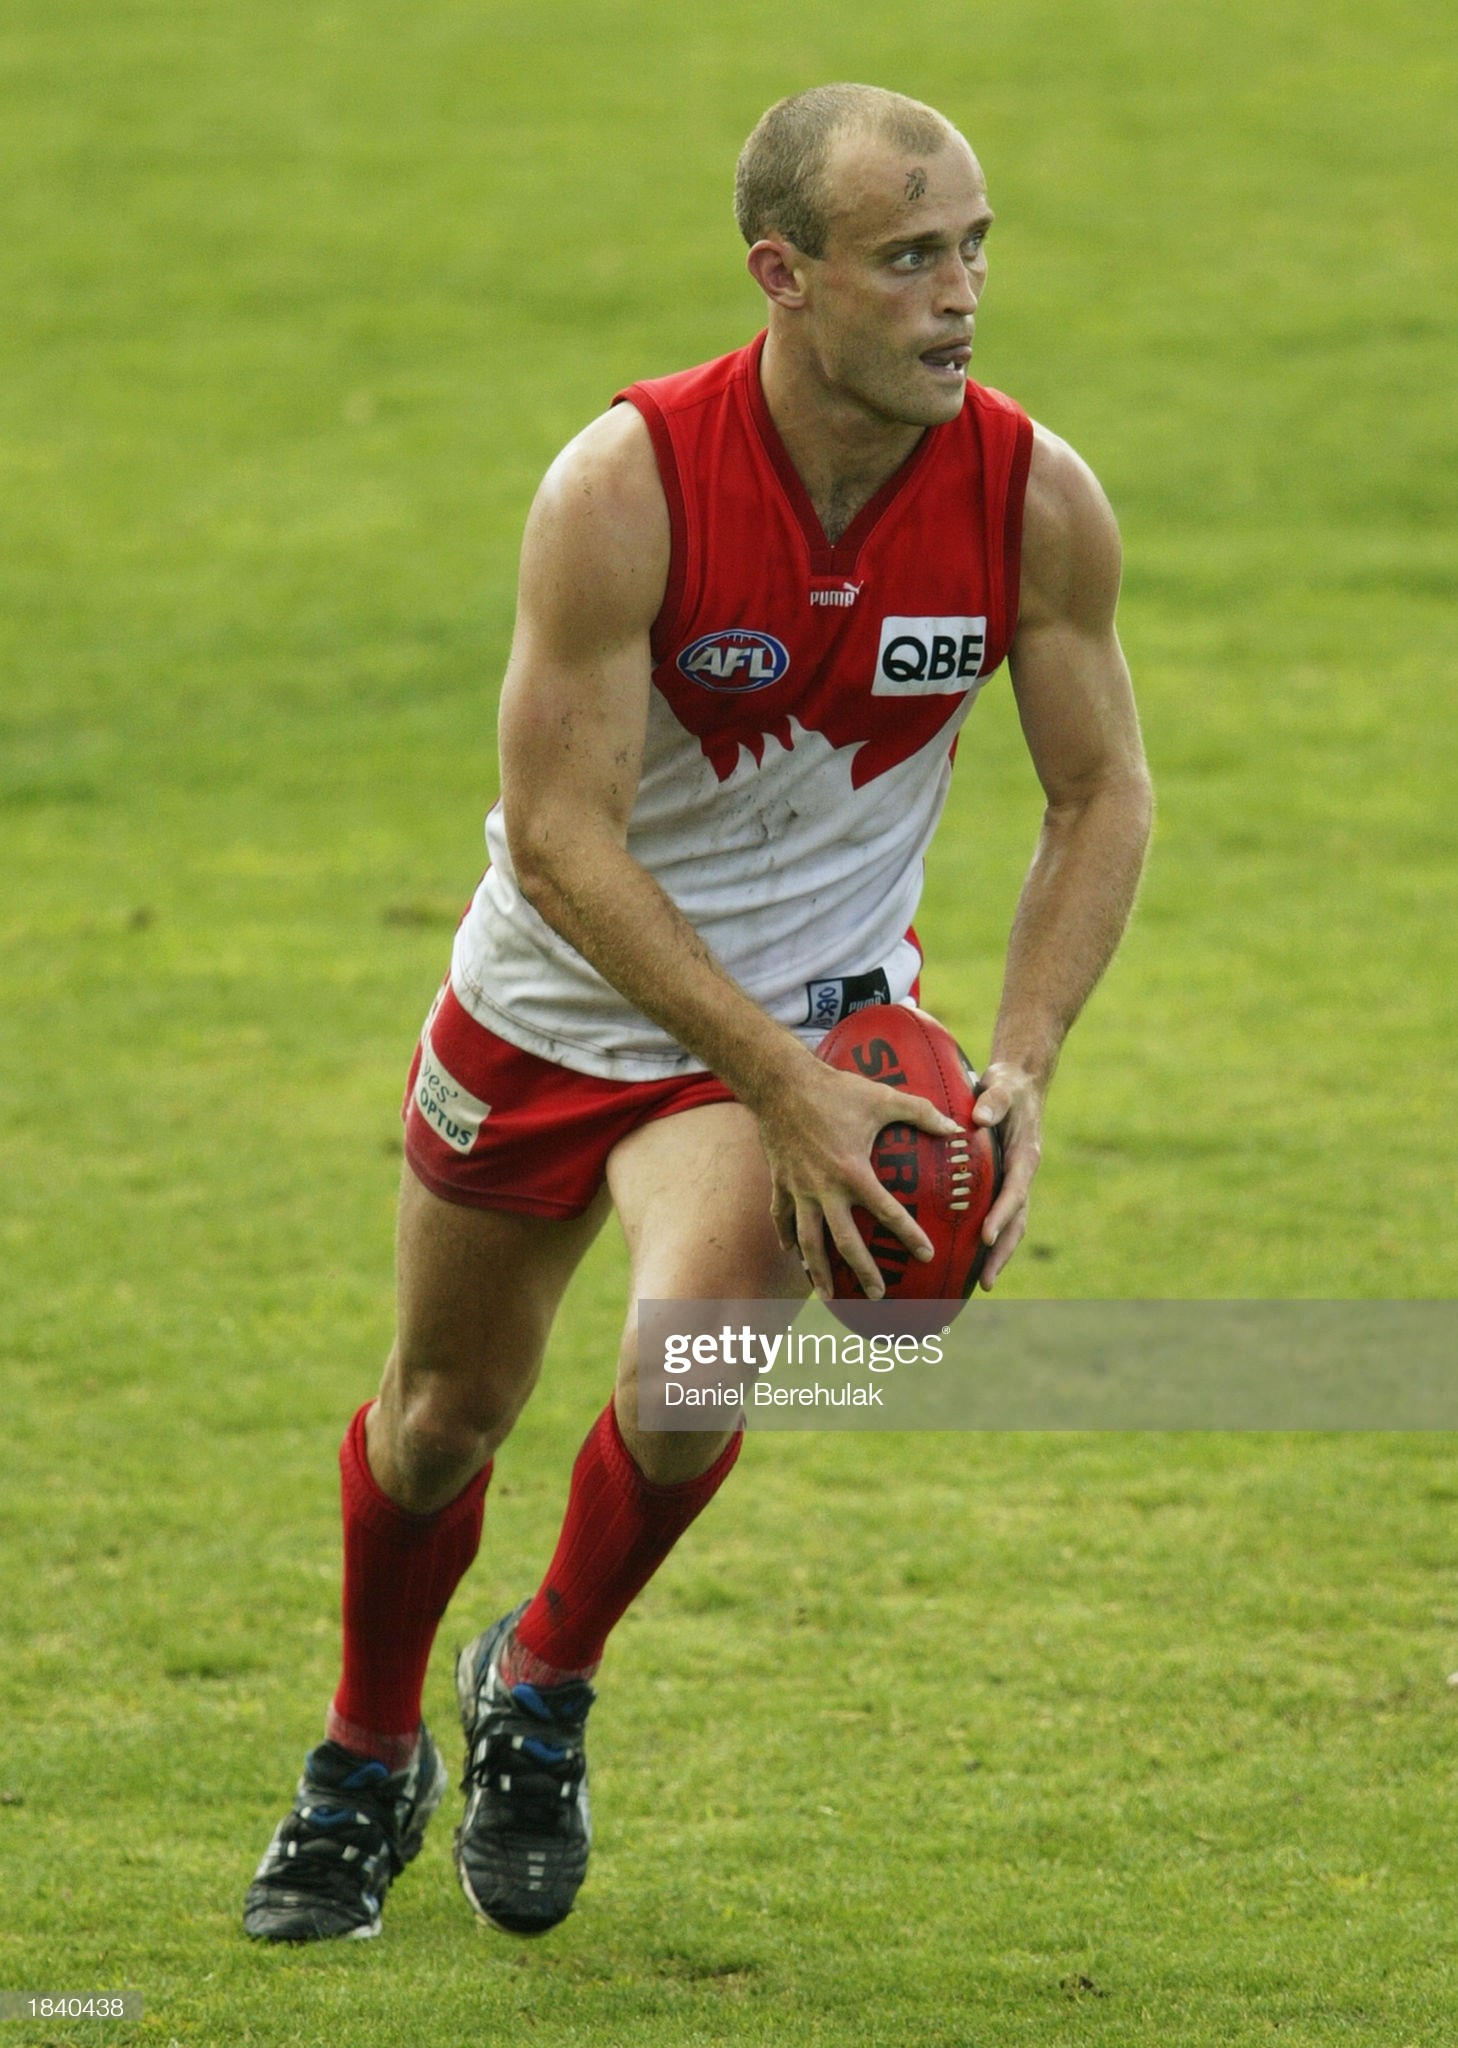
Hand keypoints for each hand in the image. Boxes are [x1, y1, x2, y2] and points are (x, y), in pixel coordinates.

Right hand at [756, 1057, 960, 1301]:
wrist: (780, 1082)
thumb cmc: (836, 1090)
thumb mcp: (883, 1098)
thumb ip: (921, 1113)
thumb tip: (956, 1127)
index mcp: (852, 1171)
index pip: (886, 1212)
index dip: (909, 1235)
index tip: (926, 1256)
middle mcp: (824, 1188)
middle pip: (844, 1241)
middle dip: (863, 1270)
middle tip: (879, 1294)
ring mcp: (799, 1189)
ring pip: (807, 1241)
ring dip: (818, 1271)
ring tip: (830, 1295)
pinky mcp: (780, 1182)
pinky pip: (782, 1218)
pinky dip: (787, 1239)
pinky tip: (793, 1255)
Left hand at [970, 1062, 1045, 1288]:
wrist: (1020, 1083)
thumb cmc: (1007, 1086)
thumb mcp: (1002, 1087)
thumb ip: (993, 1102)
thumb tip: (979, 1118)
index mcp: (1026, 1156)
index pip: (1015, 1192)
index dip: (1001, 1215)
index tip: (986, 1236)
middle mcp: (1023, 1174)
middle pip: (1016, 1221)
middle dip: (1002, 1251)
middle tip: (986, 1280)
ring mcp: (1015, 1182)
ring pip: (1011, 1224)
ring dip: (998, 1253)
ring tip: (981, 1282)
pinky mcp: (1004, 1182)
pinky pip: (999, 1215)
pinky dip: (989, 1237)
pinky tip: (969, 1255)